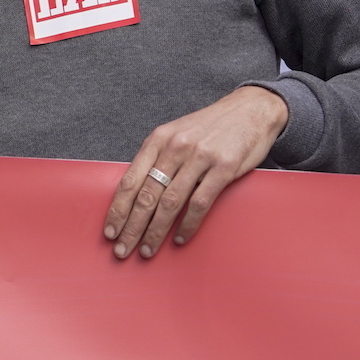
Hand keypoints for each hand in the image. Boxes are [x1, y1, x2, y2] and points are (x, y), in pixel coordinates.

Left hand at [104, 86, 288, 258]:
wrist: (250, 109)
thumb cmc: (208, 127)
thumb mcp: (175, 134)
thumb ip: (156, 158)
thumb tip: (135, 192)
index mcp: (157, 140)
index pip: (130, 180)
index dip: (118, 209)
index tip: (109, 231)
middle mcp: (175, 148)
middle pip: (146, 195)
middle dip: (131, 227)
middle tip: (122, 250)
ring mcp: (200, 157)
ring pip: (170, 202)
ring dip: (155, 231)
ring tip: (146, 250)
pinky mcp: (224, 167)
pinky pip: (200, 203)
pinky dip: (187, 224)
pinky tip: (179, 238)